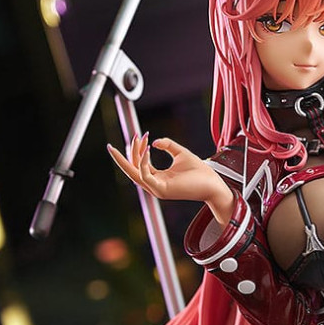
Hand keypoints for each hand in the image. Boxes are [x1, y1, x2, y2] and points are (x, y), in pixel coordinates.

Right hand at [108, 134, 233, 223]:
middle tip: (111, 146)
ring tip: (139, 139)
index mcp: (158, 178)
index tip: (141, 134)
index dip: (136, 150)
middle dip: (120, 158)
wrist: (212, 184)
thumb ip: (167, 145)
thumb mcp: (181, 153)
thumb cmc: (199, 171)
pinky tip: (147, 149)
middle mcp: (154, 185)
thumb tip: (153, 141)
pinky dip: (143, 162)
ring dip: (134, 154)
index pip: (138, 166)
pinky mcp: (162, 190)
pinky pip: (145, 175)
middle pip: (131, 171)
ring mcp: (157, 189)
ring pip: (135, 173)